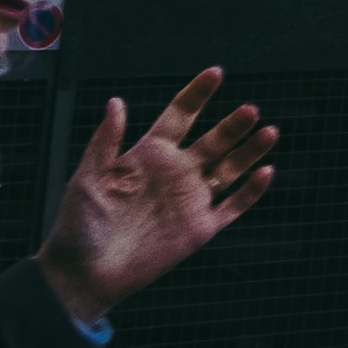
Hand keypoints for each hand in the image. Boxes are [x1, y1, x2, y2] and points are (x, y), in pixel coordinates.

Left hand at [37, 68, 278, 320]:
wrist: (83, 274)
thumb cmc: (78, 225)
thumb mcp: (87, 178)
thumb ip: (105, 141)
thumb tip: (116, 101)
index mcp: (149, 156)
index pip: (179, 117)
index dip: (197, 95)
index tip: (215, 74)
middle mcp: (175, 173)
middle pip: (214, 141)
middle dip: (233, 125)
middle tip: (249, 110)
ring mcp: (189, 200)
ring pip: (230, 168)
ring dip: (250, 151)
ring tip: (269, 132)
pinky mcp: (199, 228)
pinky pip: (233, 206)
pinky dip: (251, 191)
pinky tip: (265, 172)